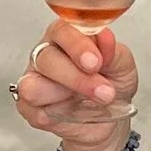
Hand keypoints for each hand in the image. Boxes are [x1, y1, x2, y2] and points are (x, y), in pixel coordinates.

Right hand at [13, 21, 139, 150]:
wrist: (110, 119)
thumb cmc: (112, 84)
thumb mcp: (122, 65)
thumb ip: (113, 51)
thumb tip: (104, 36)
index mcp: (66, 37)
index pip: (61, 30)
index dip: (77, 46)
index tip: (95, 62)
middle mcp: (46, 55)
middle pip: (46, 59)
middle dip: (76, 77)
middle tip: (103, 90)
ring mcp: (34, 81)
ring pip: (32, 86)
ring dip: (63, 97)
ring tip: (89, 101)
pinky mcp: (29, 107)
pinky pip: (34, 112)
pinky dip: (57, 116)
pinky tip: (72, 112)